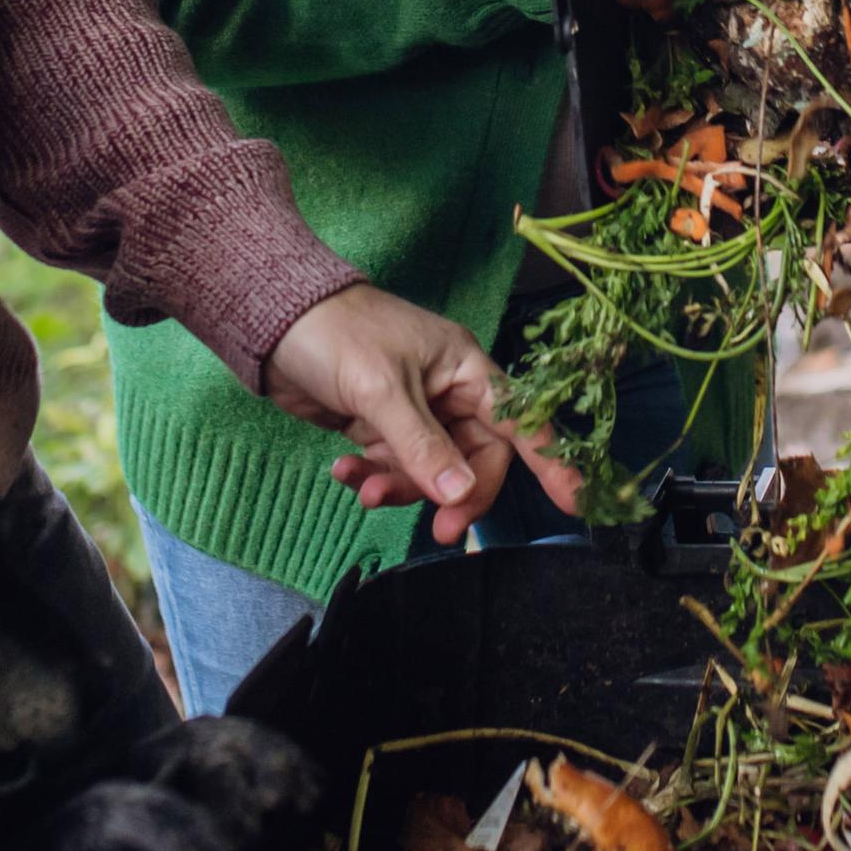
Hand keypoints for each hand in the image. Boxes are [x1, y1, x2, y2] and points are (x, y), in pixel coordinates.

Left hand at [264, 285, 576, 546]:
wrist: (274, 320)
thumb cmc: (338, 336)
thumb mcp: (383, 391)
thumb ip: (424, 447)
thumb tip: (462, 496)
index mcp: (466, 370)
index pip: (521, 422)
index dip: (552, 462)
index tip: (576, 504)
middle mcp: (449, 394)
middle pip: (475, 461)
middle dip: (454, 494)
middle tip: (437, 530)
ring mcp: (415, 414)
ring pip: (430, 472)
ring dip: (401, 487)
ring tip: (364, 488)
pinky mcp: (381, 428)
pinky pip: (393, 467)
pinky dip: (371, 476)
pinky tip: (343, 470)